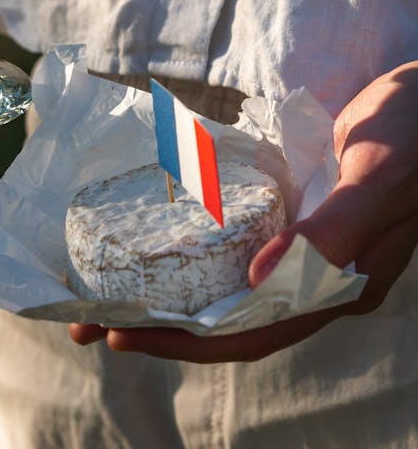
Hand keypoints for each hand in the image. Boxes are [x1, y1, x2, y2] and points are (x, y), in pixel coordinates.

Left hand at [70, 61, 417, 361]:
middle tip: (87, 316)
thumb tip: (257, 281)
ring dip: (167, 288)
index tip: (122, 330)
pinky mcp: (294, 212)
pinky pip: (235, 241)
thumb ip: (332, 230)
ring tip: (102, 283)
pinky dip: (192, 247)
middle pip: (228, 315)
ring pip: (226, 281)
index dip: (186, 339)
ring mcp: (305, 246)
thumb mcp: (378, 175)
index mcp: (342, 287)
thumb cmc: (417, 132)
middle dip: (159, 321)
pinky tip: (154, 235)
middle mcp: (318, 278)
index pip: (253, 331)